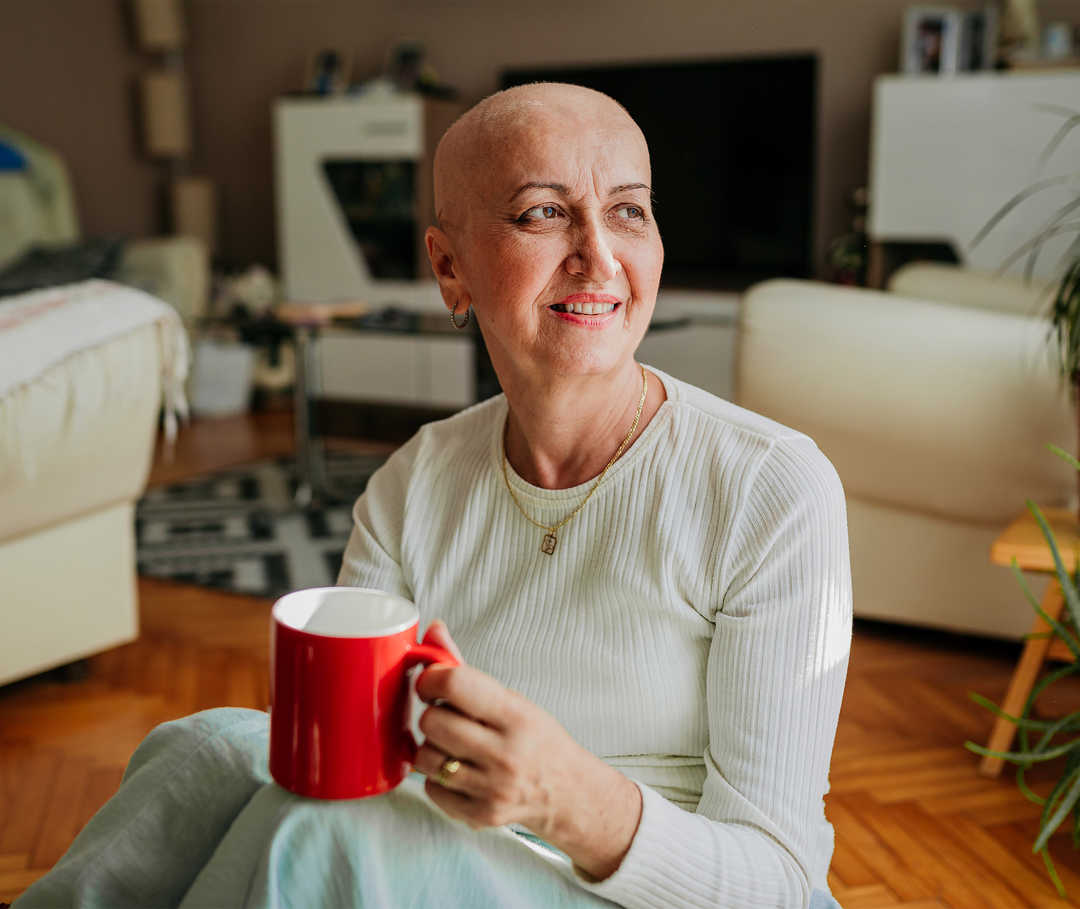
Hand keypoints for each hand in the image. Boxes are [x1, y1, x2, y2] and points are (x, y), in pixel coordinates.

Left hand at [413, 622, 641, 879]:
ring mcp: (491, 788)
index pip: (454, 684)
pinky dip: (437, 778)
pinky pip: (430, 788)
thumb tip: (432, 630)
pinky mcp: (479, 815)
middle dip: (433, 715)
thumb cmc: (536, 739)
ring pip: (425, 757)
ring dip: (433, 747)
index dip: (431, 678)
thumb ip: (465, 669)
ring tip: (455, 745)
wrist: (566, 792)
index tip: (432, 683)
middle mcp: (504, 754)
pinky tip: (460, 771)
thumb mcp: (511, 699)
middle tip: (450, 717)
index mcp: (515, 716)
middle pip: (432, 722)